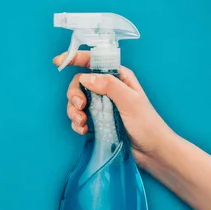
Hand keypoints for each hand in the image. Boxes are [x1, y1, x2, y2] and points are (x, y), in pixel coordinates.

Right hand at [53, 51, 174, 167]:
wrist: (152, 151)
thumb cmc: (147, 124)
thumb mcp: (130, 101)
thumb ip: (109, 86)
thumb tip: (85, 77)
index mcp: (118, 77)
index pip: (93, 62)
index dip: (75, 59)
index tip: (59, 61)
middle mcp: (107, 89)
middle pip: (80, 83)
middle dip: (74, 94)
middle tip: (79, 106)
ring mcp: (101, 105)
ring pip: (76, 101)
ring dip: (74, 111)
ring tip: (82, 122)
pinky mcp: (97, 121)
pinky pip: (79, 117)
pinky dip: (77, 123)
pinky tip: (83, 130)